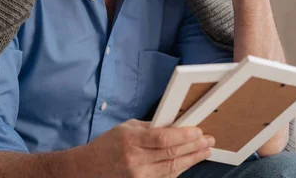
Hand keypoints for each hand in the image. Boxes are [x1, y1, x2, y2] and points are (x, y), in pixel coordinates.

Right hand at [82, 119, 213, 177]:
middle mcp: (135, 160)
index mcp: (131, 140)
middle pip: (171, 154)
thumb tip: (175, 123)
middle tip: (208, 141)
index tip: (198, 130)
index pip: (163, 138)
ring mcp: (138, 175)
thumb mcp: (126, 128)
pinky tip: (190, 162)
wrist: (87, 169)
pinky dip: (180, 170)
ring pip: (172, 168)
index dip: (184, 135)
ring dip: (192, 159)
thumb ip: (150, 127)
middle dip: (194, 146)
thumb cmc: (107, 145)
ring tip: (205, 152)